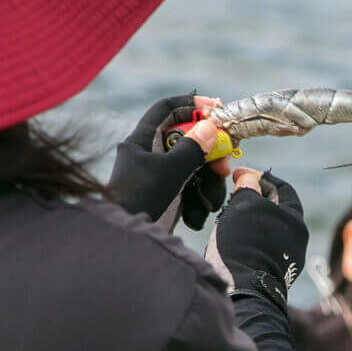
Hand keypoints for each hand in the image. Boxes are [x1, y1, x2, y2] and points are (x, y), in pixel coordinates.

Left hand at [107, 94, 229, 231]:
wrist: (127, 245)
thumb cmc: (139, 202)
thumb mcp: (169, 171)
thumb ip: (192, 148)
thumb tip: (211, 127)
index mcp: (142, 141)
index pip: (166, 109)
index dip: (190, 105)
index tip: (216, 109)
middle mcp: (150, 156)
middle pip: (187, 139)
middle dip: (209, 150)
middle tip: (224, 161)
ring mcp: (160, 178)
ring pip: (194, 166)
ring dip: (208, 180)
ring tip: (209, 199)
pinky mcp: (169, 197)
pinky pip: (192, 188)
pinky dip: (200, 197)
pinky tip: (200, 212)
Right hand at [204, 168, 307, 313]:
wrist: (245, 291)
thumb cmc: (245, 244)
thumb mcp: (244, 206)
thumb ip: (248, 188)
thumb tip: (249, 180)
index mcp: (295, 219)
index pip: (282, 188)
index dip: (260, 178)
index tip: (240, 175)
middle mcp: (296, 239)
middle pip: (275, 209)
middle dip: (254, 199)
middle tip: (233, 195)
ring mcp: (287, 258)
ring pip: (267, 229)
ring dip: (249, 220)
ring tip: (229, 218)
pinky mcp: (274, 273)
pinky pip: (261, 247)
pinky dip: (249, 239)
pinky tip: (232, 241)